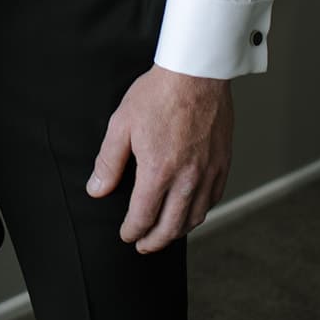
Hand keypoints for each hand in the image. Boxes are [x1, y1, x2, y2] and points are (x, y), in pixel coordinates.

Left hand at [86, 65, 232, 251]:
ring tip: (165, 234)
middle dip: (154, 241)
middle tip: (143, 245)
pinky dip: (199, 213)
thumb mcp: (121, 125)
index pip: (143, 216)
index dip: (132, 231)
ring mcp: (208, 173)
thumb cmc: (157, 94)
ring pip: (195, 217)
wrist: (195, 73)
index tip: (126, 235)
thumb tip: (97, 190)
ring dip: (178, 232)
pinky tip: (190, 211)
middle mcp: (187, 179)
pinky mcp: (223, 164)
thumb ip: (109, 162)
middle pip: (171, 227)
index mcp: (159, 171)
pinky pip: (213, 200)